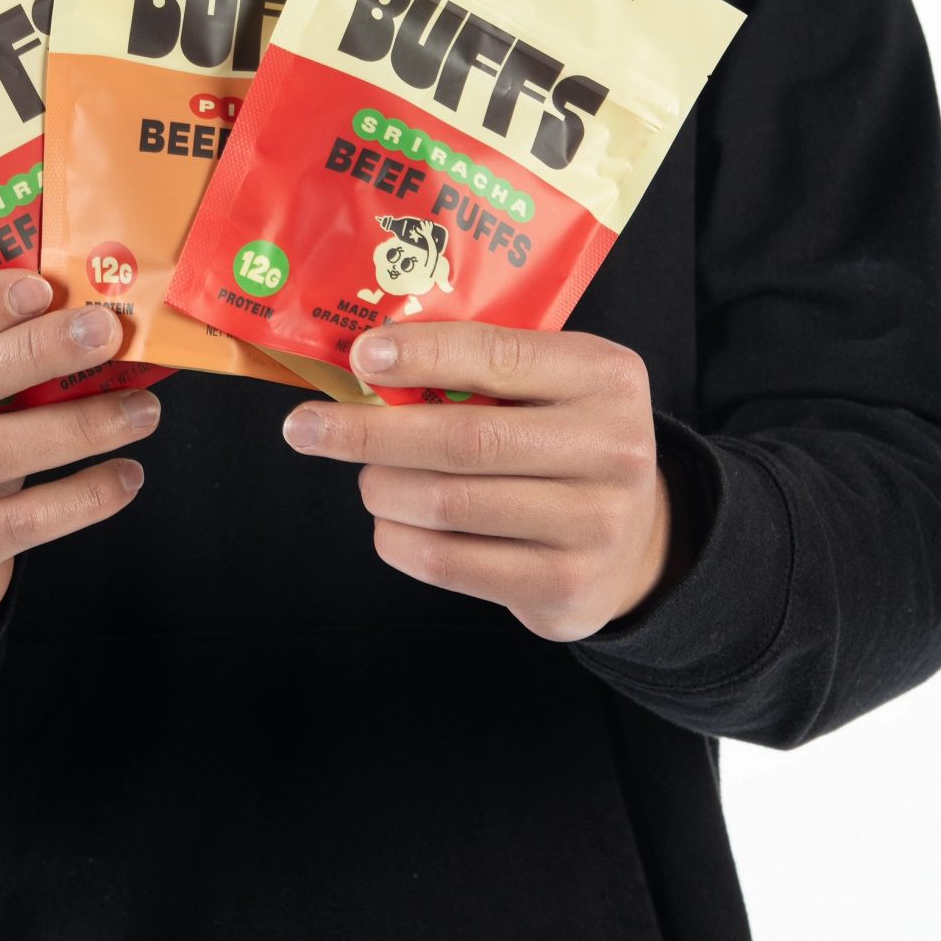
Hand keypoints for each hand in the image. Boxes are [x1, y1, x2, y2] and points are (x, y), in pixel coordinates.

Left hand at [279, 320, 676, 641]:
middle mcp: (612, 448)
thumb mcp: (549, 385)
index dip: (421, 355)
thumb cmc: (563, 442)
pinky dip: (398, 539)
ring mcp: (593, 524)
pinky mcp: (563, 585)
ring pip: (446, 505)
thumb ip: (480, 366)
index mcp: (604, 376)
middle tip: (305, 427)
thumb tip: (367, 360)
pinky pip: (449, 563)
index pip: (497, 355)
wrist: (635, 541)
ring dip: (381, 488)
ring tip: (367, 478)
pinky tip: (389, 522)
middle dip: (369, 432)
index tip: (359, 356)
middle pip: (462, 439)